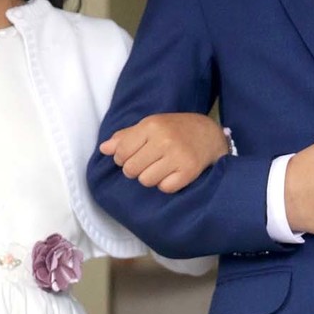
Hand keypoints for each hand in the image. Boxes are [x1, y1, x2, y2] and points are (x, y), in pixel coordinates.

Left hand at [99, 113, 229, 192]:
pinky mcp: (189, 171)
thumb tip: (104, 149)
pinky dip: (166, 184)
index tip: (132, 156)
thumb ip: (126, 137)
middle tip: (148, 163)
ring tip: (160, 168)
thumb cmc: (175, 130)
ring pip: (146, 181)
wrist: (210, 135)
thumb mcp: (151, 125)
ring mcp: (178, 156)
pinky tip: (172, 174)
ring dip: (151, 177)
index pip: (121, 153)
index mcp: (151, 126)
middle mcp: (164, 140)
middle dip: (136, 170)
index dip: (122, 159)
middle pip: (131, 170)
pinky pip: (165, 188)